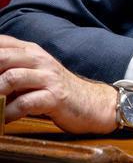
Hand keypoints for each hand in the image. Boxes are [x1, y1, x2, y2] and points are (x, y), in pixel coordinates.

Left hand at [0, 36, 116, 133]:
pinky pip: (25, 103)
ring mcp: (48, 77)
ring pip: (10, 78)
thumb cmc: (55, 90)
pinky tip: (4, 120)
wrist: (93, 103)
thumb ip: (9, 69)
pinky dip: (8, 113)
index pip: (0, 43)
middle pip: (1, 57)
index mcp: (31, 51)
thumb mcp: (32, 73)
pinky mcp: (55, 97)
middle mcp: (39, 59)